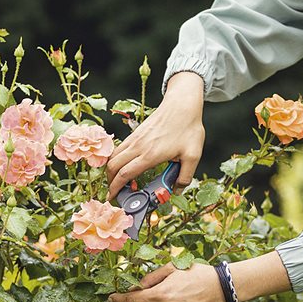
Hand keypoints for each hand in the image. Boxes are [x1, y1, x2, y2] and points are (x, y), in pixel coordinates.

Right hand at [106, 72, 204, 199]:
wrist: (182, 104)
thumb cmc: (188, 128)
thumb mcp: (193, 156)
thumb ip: (184, 176)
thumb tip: (177, 190)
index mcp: (150, 155)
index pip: (125, 175)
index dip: (116, 188)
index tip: (113, 197)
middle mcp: (138, 147)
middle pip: (113, 166)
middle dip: (110, 181)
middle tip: (115, 192)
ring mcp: (135, 138)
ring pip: (113, 156)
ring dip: (111, 170)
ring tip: (119, 180)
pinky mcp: (136, 132)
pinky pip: (119, 148)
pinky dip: (116, 159)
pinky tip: (125, 164)